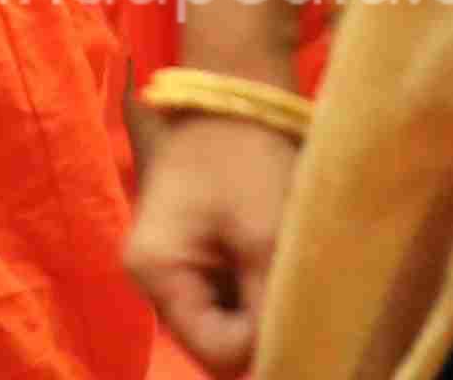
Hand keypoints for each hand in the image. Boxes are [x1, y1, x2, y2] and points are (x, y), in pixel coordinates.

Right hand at [123, 108, 294, 368]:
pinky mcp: (190, 258)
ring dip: (260, 315)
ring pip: (221, 325)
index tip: (302, 316)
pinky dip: (255, 297)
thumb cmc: (246, 162)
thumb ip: (268, 313)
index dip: (261, 347)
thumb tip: (276, 366)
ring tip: (289, 280)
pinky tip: (275, 272)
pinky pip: (224, 302)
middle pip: (213, 341)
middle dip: (259, 333)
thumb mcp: (265, 241)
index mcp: (155, 272)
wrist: (233, 100)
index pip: (214, 349)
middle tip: (301, 301)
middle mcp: (151, 279)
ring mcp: (168, 269)